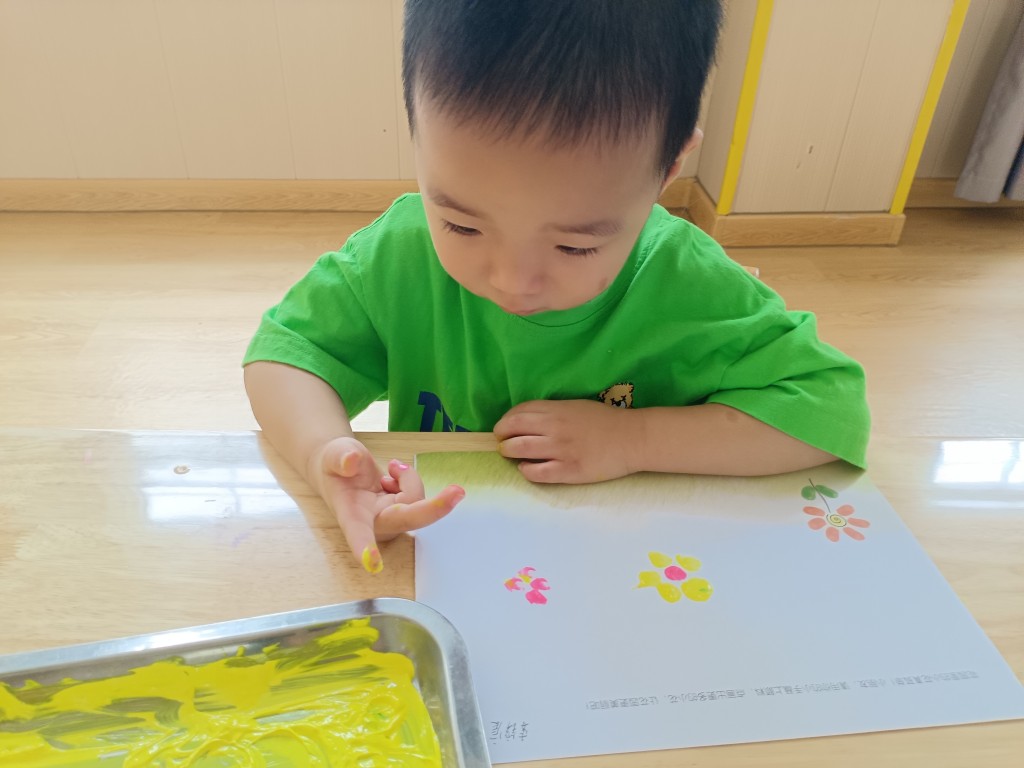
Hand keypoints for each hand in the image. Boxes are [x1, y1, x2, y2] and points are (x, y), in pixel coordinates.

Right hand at [309, 437, 464, 571]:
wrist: (343, 468)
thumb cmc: (335, 465)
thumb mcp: (333, 454)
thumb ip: (341, 458)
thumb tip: (351, 461)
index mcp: (351, 514)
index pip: (358, 532)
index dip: (365, 548)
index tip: (373, 564)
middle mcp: (374, 522)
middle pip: (408, 519)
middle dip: (433, 508)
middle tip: (457, 491)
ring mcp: (392, 519)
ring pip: (417, 500)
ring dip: (408, 478)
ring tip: (389, 469)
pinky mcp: (404, 512)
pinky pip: (419, 495)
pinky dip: (409, 479)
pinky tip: (392, 476)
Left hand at [494, 399, 643, 483]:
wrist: (632, 439)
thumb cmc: (605, 421)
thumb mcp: (576, 407)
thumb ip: (552, 412)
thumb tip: (527, 421)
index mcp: (556, 410)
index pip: (518, 412)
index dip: (506, 421)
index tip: (504, 428)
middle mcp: (554, 427)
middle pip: (512, 429)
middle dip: (501, 437)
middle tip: (503, 443)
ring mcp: (560, 450)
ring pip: (519, 450)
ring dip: (509, 452)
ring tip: (511, 455)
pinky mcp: (568, 471)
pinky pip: (536, 473)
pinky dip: (526, 470)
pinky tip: (528, 468)